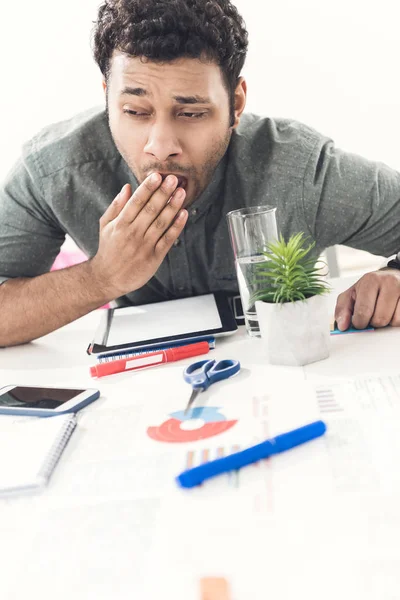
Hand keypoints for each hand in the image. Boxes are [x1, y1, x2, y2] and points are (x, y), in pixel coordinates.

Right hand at [90, 173, 187, 297]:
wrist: (109, 278)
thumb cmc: (109, 249)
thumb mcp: (106, 225)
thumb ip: (117, 206)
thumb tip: (127, 187)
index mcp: (120, 224)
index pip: (136, 202)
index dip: (147, 188)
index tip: (157, 176)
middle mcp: (132, 234)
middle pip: (150, 210)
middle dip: (163, 193)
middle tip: (173, 178)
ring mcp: (144, 246)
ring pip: (161, 223)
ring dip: (173, 206)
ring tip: (181, 192)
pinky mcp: (154, 257)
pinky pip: (168, 239)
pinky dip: (176, 226)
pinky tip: (183, 213)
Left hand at [334, 269, 399, 329]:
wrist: (391, 276)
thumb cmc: (370, 288)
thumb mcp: (352, 294)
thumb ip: (342, 309)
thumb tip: (342, 326)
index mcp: (371, 281)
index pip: (363, 311)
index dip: (359, 323)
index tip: (359, 322)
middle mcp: (389, 282)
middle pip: (379, 319)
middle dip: (373, 322)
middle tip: (372, 314)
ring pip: (394, 321)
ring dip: (386, 322)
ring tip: (383, 310)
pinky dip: (396, 320)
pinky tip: (392, 311)